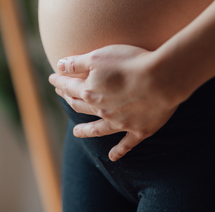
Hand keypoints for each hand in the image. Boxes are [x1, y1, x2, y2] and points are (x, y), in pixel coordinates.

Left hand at [49, 44, 179, 160]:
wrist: (162, 79)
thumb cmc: (130, 62)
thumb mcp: (98, 56)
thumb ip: (76, 63)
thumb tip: (58, 66)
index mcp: (90, 92)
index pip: (69, 87)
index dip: (59, 82)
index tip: (53, 78)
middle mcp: (102, 110)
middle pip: (81, 106)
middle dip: (69, 100)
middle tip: (63, 96)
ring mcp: (120, 123)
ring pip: (98, 129)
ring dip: (86, 131)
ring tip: (76, 132)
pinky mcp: (139, 130)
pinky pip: (126, 144)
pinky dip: (119, 151)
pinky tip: (113, 157)